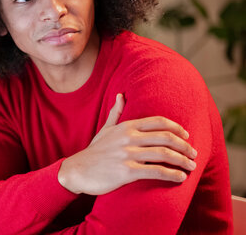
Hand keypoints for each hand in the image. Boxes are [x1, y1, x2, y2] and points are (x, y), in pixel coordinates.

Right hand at [58, 94, 197, 194]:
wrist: (77, 171)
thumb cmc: (94, 152)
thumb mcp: (105, 130)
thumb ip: (116, 113)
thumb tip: (120, 95)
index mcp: (126, 126)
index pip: (158, 122)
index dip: (177, 128)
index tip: (187, 136)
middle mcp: (128, 138)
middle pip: (165, 138)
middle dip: (184, 146)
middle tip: (194, 154)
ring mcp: (127, 154)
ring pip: (163, 155)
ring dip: (182, 161)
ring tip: (192, 166)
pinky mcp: (126, 171)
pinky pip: (155, 171)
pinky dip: (172, 174)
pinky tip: (180, 177)